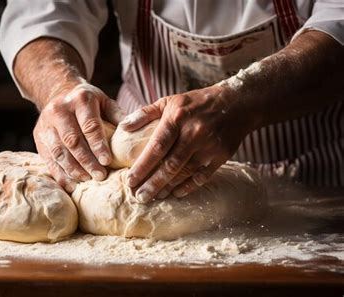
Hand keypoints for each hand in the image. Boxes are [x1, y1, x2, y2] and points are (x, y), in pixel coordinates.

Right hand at [34, 81, 124, 191]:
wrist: (59, 94)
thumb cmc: (89, 103)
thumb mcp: (105, 102)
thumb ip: (118, 117)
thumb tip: (131, 135)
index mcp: (80, 99)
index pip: (89, 126)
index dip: (98, 145)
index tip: (107, 162)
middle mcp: (59, 110)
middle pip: (72, 141)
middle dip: (87, 161)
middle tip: (100, 176)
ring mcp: (45, 124)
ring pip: (59, 151)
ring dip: (73, 169)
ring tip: (86, 181)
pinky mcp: (38, 137)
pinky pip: (49, 159)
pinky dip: (60, 174)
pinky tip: (71, 185)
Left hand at [120, 85, 253, 202]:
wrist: (236, 102)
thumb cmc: (195, 103)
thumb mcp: (169, 101)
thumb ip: (144, 114)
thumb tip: (122, 127)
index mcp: (177, 118)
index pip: (156, 147)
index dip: (142, 166)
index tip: (129, 181)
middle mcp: (193, 133)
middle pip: (170, 165)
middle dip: (153, 184)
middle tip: (139, 198)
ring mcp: (209, 145)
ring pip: (185, 173)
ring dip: (168, 188)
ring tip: (154, 197)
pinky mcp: (221, 155)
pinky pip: (202, 176)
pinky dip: (188, 187)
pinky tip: (176, 193)